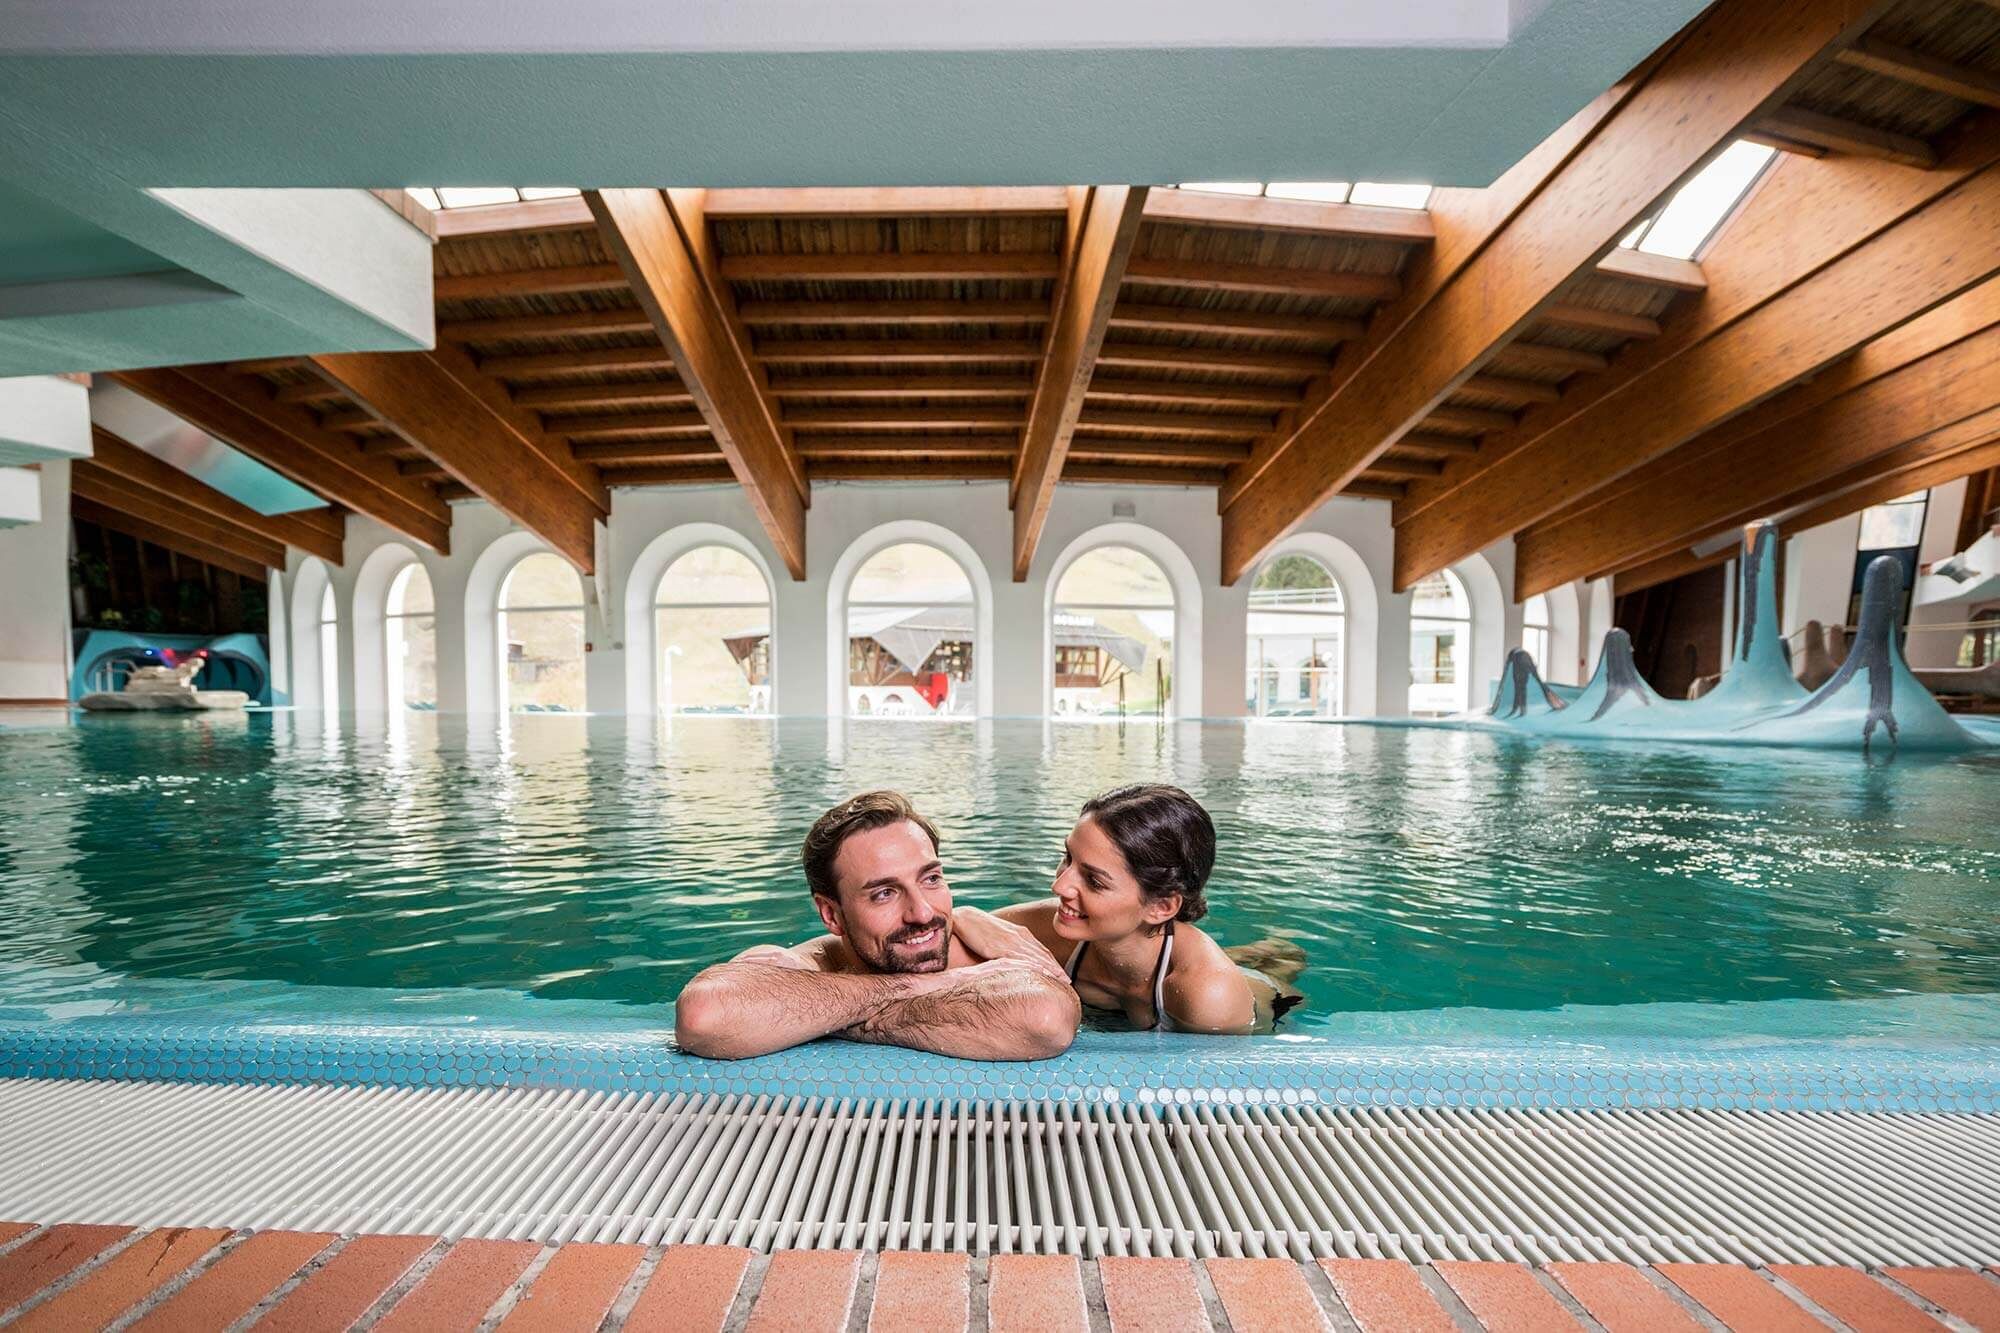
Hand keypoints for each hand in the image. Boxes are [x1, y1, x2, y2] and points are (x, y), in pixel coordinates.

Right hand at [951, 908, 1067, 983]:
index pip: (1041, 951)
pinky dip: (1032, 966)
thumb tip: (1015, 964)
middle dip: (1056, 968)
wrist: (963, 919)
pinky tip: (1041, 973)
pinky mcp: (999, 946)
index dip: (1053, 963)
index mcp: (1020, 934)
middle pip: (1042, 954)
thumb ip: (1009, 949)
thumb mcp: (998, 939)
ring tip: (1061, 981)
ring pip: (1035, 956)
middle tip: (1068, 982)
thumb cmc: (978, 930)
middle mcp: (1019, 936)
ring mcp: (1011, 941)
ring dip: (1049, 968)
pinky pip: (1019, 958)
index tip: (1063, 976)